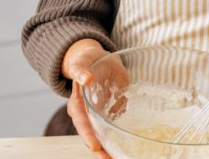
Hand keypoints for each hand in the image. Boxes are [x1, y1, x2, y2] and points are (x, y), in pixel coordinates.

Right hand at [62, 39, 116, 158]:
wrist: (94, 59)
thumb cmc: (85, 62)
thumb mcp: (81, 63)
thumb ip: (80, 71)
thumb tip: (85, 79)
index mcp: (77, 104)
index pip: (82, 123)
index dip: (88, 135)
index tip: (95, 146)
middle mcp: (87, 114)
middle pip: (92, 135)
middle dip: (100, 150)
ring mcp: (99, 115)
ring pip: (104, 135)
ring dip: (111, 148)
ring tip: (120, 158)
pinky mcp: (111, 112)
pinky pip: (117, 125)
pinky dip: (121, 136)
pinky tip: (131, 146)